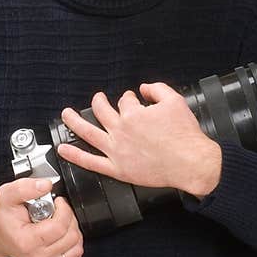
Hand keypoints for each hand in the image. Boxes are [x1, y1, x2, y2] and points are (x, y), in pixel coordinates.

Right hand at [0, 177, 83, 256]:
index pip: (60, 227)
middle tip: (56, 211)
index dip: (64, 209)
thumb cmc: (4, 217)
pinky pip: (74, 255)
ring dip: (72, 229)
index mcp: (26, 242)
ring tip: (57, 221)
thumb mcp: (7, 194)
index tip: (58, 201)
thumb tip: (46, 185)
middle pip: (71, 236)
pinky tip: (60, 233)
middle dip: (68, 217)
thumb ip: (25, 187)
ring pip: (76, 246)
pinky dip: (72, 241)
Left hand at [57, 82, 221, 197]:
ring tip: (66, 115)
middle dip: (99, 102)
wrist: (191, 162)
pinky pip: (91, 162)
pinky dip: (75, 156)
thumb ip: (157, 89)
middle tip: (98, 99)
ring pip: (88, 132)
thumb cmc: (185, 136)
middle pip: (101, 111)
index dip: (129, 99)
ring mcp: (117, 150)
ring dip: (73, 121)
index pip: (125, 101)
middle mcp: (121, 130)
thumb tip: (144, 88)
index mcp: (133, 114)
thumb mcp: (175, 101)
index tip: (134, 101)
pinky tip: (64, 149)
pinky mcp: (118, 169)